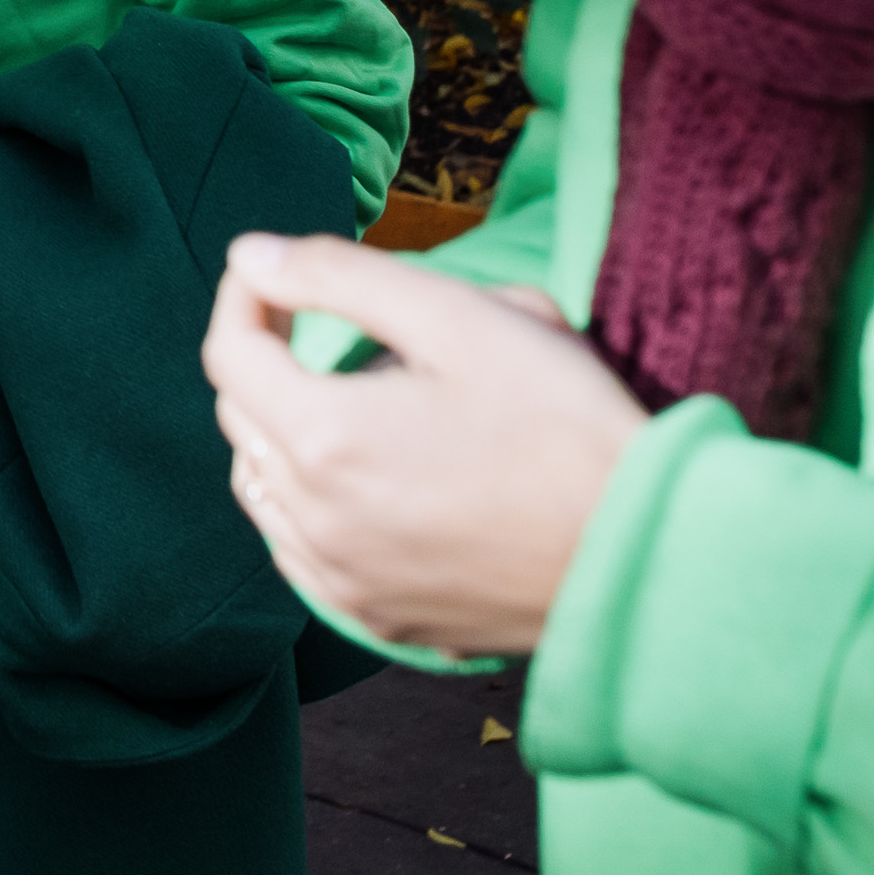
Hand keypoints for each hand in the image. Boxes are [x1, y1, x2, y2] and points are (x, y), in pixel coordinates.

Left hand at [197, 236, 651, 659]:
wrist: (643, 556)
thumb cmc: (565, 426)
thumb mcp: (461, 319)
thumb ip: (340, 277)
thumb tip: (250, 255)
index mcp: (323, 440)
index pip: (230, 353)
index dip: (245, 296)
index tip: (275, 271)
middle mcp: (314, 522)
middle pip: (242, 421)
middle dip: (265, 360)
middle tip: (321, 323)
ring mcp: (343, 581)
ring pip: (264, 493)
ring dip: (281, 435)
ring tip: (346, 399)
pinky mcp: (380, 619)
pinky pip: (304, 554)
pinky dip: (310, 505)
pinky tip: (367, 479)